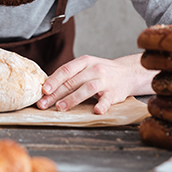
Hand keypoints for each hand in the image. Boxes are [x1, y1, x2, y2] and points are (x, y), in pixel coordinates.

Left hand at [36, 54, 155, 114]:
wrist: (127, 73)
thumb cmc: (100, 72)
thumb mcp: (85, 67)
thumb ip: (69, 75)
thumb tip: (47, 87)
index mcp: (84, 61)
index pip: (66, 70)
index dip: (54, 80)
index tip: (44, 90)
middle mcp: (94, 69)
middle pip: (72, 81)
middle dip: (56, 94)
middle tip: (44, 104)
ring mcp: (105, 81)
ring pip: (86, 89)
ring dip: (72, 99)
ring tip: (60, 108)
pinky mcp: (114, 93)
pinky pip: (107, 100)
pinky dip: (102, 105)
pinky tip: (96, 110)